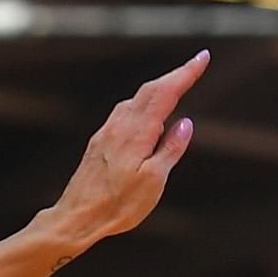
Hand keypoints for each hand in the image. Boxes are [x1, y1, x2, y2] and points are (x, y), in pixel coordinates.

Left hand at [42, 51, 204, 251]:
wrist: (74, 219)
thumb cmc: (116, 205)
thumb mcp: (153, 181)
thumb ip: (170, 149)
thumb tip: (185, 124)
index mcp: (136, 133)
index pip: (166, 93)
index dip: (185, 73)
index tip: (202, 57)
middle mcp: (119, 127)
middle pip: (150, 90)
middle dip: (174, 75)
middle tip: (195, 64)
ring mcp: (106, 134)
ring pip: (135, 100)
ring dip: (157, 88)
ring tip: (174, 84)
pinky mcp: (98, 144)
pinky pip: (123, 113)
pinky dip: (141, 103)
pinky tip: (144, 112)